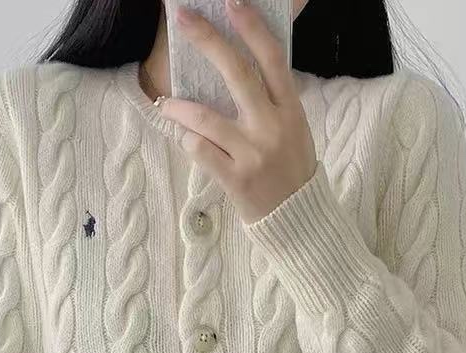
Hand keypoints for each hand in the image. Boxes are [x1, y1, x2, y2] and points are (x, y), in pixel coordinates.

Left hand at [158, 0, 316, 224]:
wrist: (298, 219)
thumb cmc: (291, 168)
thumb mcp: (294, 128)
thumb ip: (274, 99)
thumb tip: (243, 61)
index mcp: (290, 109)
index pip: (272, 59)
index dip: (252, 27)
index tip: (232, 2)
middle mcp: (272, 127)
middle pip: (237, 74)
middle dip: (207, 41)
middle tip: (183, 18)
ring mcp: (252, 154)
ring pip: (206, 118)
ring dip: (179, 106)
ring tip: (166, 102)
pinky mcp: (235, 180)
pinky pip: (199, 152)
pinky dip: (186, 140)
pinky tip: (183, 138)